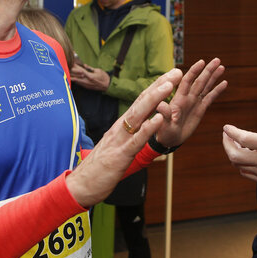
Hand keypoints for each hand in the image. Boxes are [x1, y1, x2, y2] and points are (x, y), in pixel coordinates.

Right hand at [66, 68, 181, 206]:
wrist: (80, 186)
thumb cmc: (99, 168)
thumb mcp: (118, 147)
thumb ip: (129, 136)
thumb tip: (142, 126)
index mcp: (121, 126)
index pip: (141, 102)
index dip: (156, 87)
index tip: (171, 75)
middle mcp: (120, 129)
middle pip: (141, 102)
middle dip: (159, 86)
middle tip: (176, 72)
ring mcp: (119, 141)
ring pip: (139, 116)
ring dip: (154, 100)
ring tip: (169, 87)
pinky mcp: (119, 156)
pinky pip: (136, 141)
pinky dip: (147, 129)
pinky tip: (158, 119)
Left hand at [70, 63, 109, 90]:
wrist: (108, 85)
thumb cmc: (104, 77)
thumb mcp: (98, 70)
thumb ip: (90, 68)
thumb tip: (85, 65)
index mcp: (90, 76)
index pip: (80, 70)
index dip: (75, 67)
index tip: (72, 64)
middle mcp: (87, 81)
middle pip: (76, 77)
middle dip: (71, 73)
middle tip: (67, 69)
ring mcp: (86, 85)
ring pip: (76, 81)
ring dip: (72, 77)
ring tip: (67, 74)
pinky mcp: (86, 87)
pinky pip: (79, 84)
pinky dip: (75, 81)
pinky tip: (72, 79)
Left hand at [154, 58, 226, 147]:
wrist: (169, 139)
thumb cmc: (163, 131)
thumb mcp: (162, 124)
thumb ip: (164, 115)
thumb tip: (160, 105)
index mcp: (179, 99)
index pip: (187, 82)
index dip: (194, 71)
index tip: (202, 62)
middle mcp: (187, 98)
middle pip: (199, 81)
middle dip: (208, 70)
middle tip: (217, 60)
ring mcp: (194, 102)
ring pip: (205, 87)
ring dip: (213, 77)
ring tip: (222, 67)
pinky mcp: (200, 109)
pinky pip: (210, 98)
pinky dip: (217, 90)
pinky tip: (224, 83)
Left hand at [223, 100, 256, 189]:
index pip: (245, 139)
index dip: (232, 132)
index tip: (227, 127)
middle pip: (235, 155)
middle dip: (227, 144)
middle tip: (227, 135)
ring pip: (238, 165)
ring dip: (233, 154)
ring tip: (236, 144)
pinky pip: (246, 174)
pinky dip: (240, 164)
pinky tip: (245, 156)